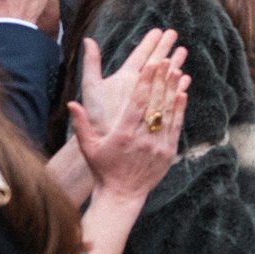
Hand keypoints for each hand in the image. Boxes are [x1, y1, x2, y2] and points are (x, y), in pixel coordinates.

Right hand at [71, 30, 191, 201]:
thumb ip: (81, 125)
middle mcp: (143, 138)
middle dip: (161, 79)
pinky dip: (180, 108)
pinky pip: (177, 125)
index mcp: (122, 134)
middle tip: (166, 59)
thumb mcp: (88, 147)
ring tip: (177, 69)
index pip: (137, 102)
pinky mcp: (169, 151)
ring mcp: (158, 145)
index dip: (145, 82)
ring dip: (173, 89)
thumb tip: (71, 103)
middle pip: (154, 103)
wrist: (122, 194)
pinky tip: (182, 92)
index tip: (150, 64)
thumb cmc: (103, 168)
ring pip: (168, 112)